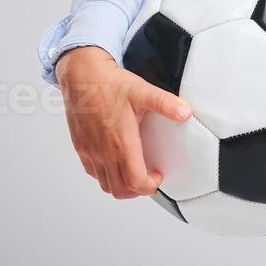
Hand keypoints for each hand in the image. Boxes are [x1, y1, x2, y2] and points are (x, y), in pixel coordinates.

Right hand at [56, 45, 191, 199]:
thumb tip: (185, 112)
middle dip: (138, 190)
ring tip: (134, 172)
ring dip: (122, 185)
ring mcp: (90, 151)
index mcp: (121, 142)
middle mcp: (103, 151)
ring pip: (105, 185)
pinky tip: (115, 162)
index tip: (158, 175)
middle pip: (120, 190)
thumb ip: (166, 104)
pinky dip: (106, 175)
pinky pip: (93, 173)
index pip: (135, 182)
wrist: (81, 75)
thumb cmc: (109, 84)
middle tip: (148, 177)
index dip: (150, 186)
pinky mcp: (81, 147)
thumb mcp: (143, 91)